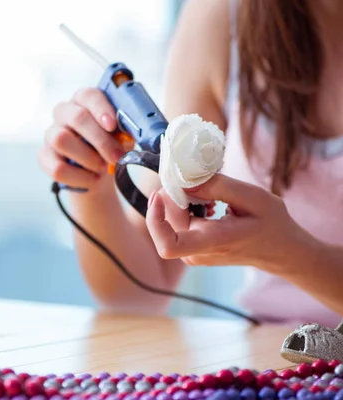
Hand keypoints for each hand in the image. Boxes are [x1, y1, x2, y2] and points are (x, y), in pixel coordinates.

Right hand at [38, 87, 131, 190]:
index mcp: (84, 101)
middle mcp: (64, 113)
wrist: (96, 173)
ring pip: (62, 140)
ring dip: (88, 158)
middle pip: (77, 118)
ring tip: (102, 168)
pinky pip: (57, 168)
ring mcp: (51, 134)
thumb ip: (124, 133)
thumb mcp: (121, 138)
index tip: (113, 125)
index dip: (101, 109)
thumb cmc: (109, 147)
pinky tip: (91, 179)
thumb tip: (126, 136)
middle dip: (100, 140)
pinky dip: (79, 177)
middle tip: (116, 157)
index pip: (89, 96)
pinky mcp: (44, 156)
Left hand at [146, 173, 309, 272]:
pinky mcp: (191, 249)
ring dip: (182, 200)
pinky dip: (187, 207)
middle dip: (175, 195)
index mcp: (213, 242)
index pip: (168, 245)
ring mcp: (193, 253)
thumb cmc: (271, 224)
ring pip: (171, 220)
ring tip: (210, 194)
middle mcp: (197, 253)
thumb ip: (218, 187)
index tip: (161, 193)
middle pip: (168, 220)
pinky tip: (208, 203)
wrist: (280, 250)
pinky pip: (177, 223)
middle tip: (197, 179)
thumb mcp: (254, 197)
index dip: (155, 219)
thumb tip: (185, 180)